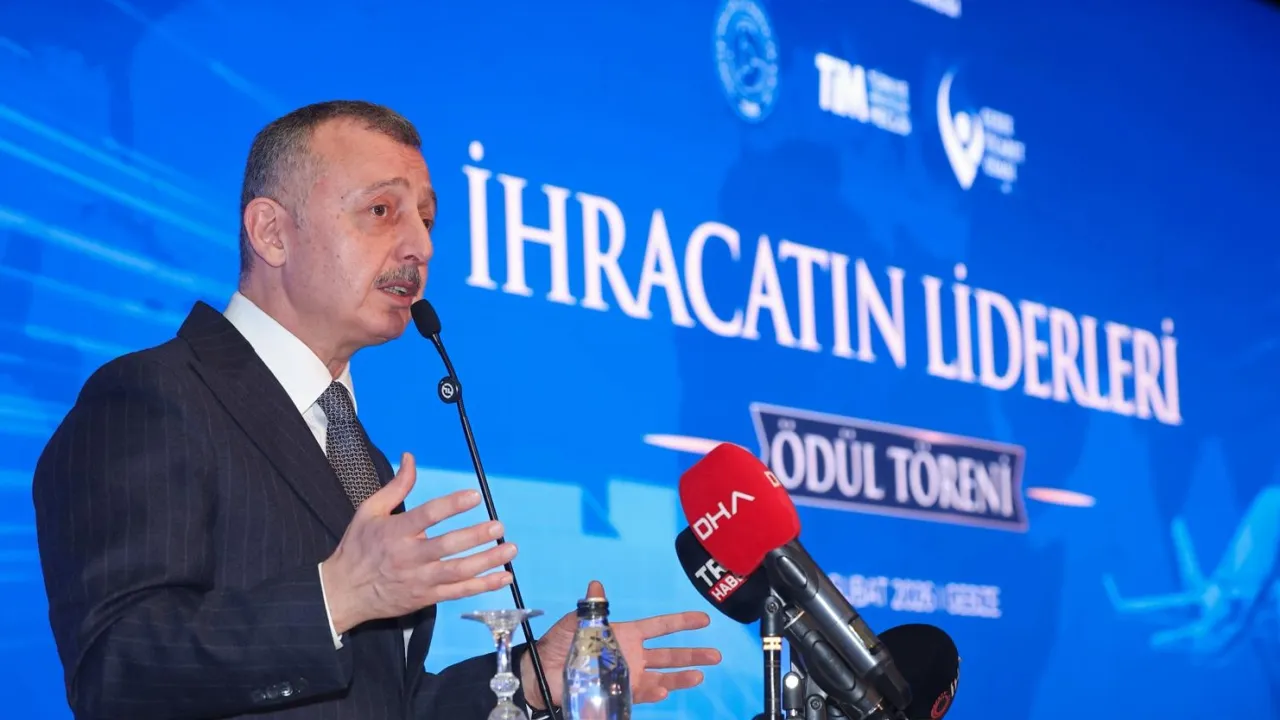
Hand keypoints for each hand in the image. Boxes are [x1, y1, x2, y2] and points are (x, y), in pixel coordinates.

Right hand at [320, 453, 515, 633]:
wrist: (344, 593)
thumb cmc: (358, 548)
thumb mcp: (369, 511)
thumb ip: (396, 486)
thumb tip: (410, 457)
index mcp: (396, 532)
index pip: (428, 515)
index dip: (452, 505)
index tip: (474, 496)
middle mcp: (410, 556)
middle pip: (447, 546)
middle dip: (475, 536)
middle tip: (498, 526)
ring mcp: (420, 580)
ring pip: (458, 571)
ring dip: (486, 561)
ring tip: (509, 549)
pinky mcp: (427, 597)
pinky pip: (459, 592)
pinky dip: (483, 586)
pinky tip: (503, 577)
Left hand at [520, 580, 721, 707]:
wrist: (543, 674)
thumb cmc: (559, 645)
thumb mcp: (576, 622)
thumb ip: (593, 608)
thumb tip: (596, 584)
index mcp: (626, 633)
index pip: (660, 626)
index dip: (682, 622)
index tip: (704, 620)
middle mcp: (633, 654)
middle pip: (669, 653)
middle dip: (693, 654)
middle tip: (716, 655)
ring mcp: (629, 675)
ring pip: (662, 676)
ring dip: (681, 676)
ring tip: (699, 675)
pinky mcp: (620, 693)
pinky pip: (642, 693)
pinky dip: (655, 693)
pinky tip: (664, 690)